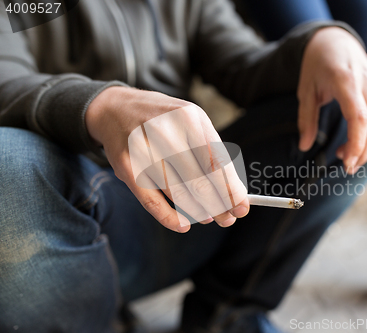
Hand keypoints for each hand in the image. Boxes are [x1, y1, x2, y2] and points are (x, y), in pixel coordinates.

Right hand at [85, 87, 248, 232]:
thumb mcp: (191, 123)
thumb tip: (234, 193)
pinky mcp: (127, 167)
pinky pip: (152, 201)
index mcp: (189, 117)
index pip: (216, 162)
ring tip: (208, 217)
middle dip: (218, 205)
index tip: (242, 207)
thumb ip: (212, 153)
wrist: (115, 109)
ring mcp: (143, 149)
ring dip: (198, 211)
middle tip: (228, 218)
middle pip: (199, 181)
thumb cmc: (164, 121)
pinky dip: (169, 218)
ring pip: (178, 193)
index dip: (231, 190)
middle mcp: (165, 131)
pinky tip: (183, 225)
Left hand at [298, 27, 366, 173]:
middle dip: (362, 151)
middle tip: (347, 169)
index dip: (357, 143)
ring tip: (345, 157)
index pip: (359, 117)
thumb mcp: (305, 90)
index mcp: (345, 81)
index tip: (347, 163)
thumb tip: (304, 147)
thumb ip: (306, 119)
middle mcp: (366, 83)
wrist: (335, 41)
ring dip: (365, 145)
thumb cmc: (317, 66)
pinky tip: (353, 144)